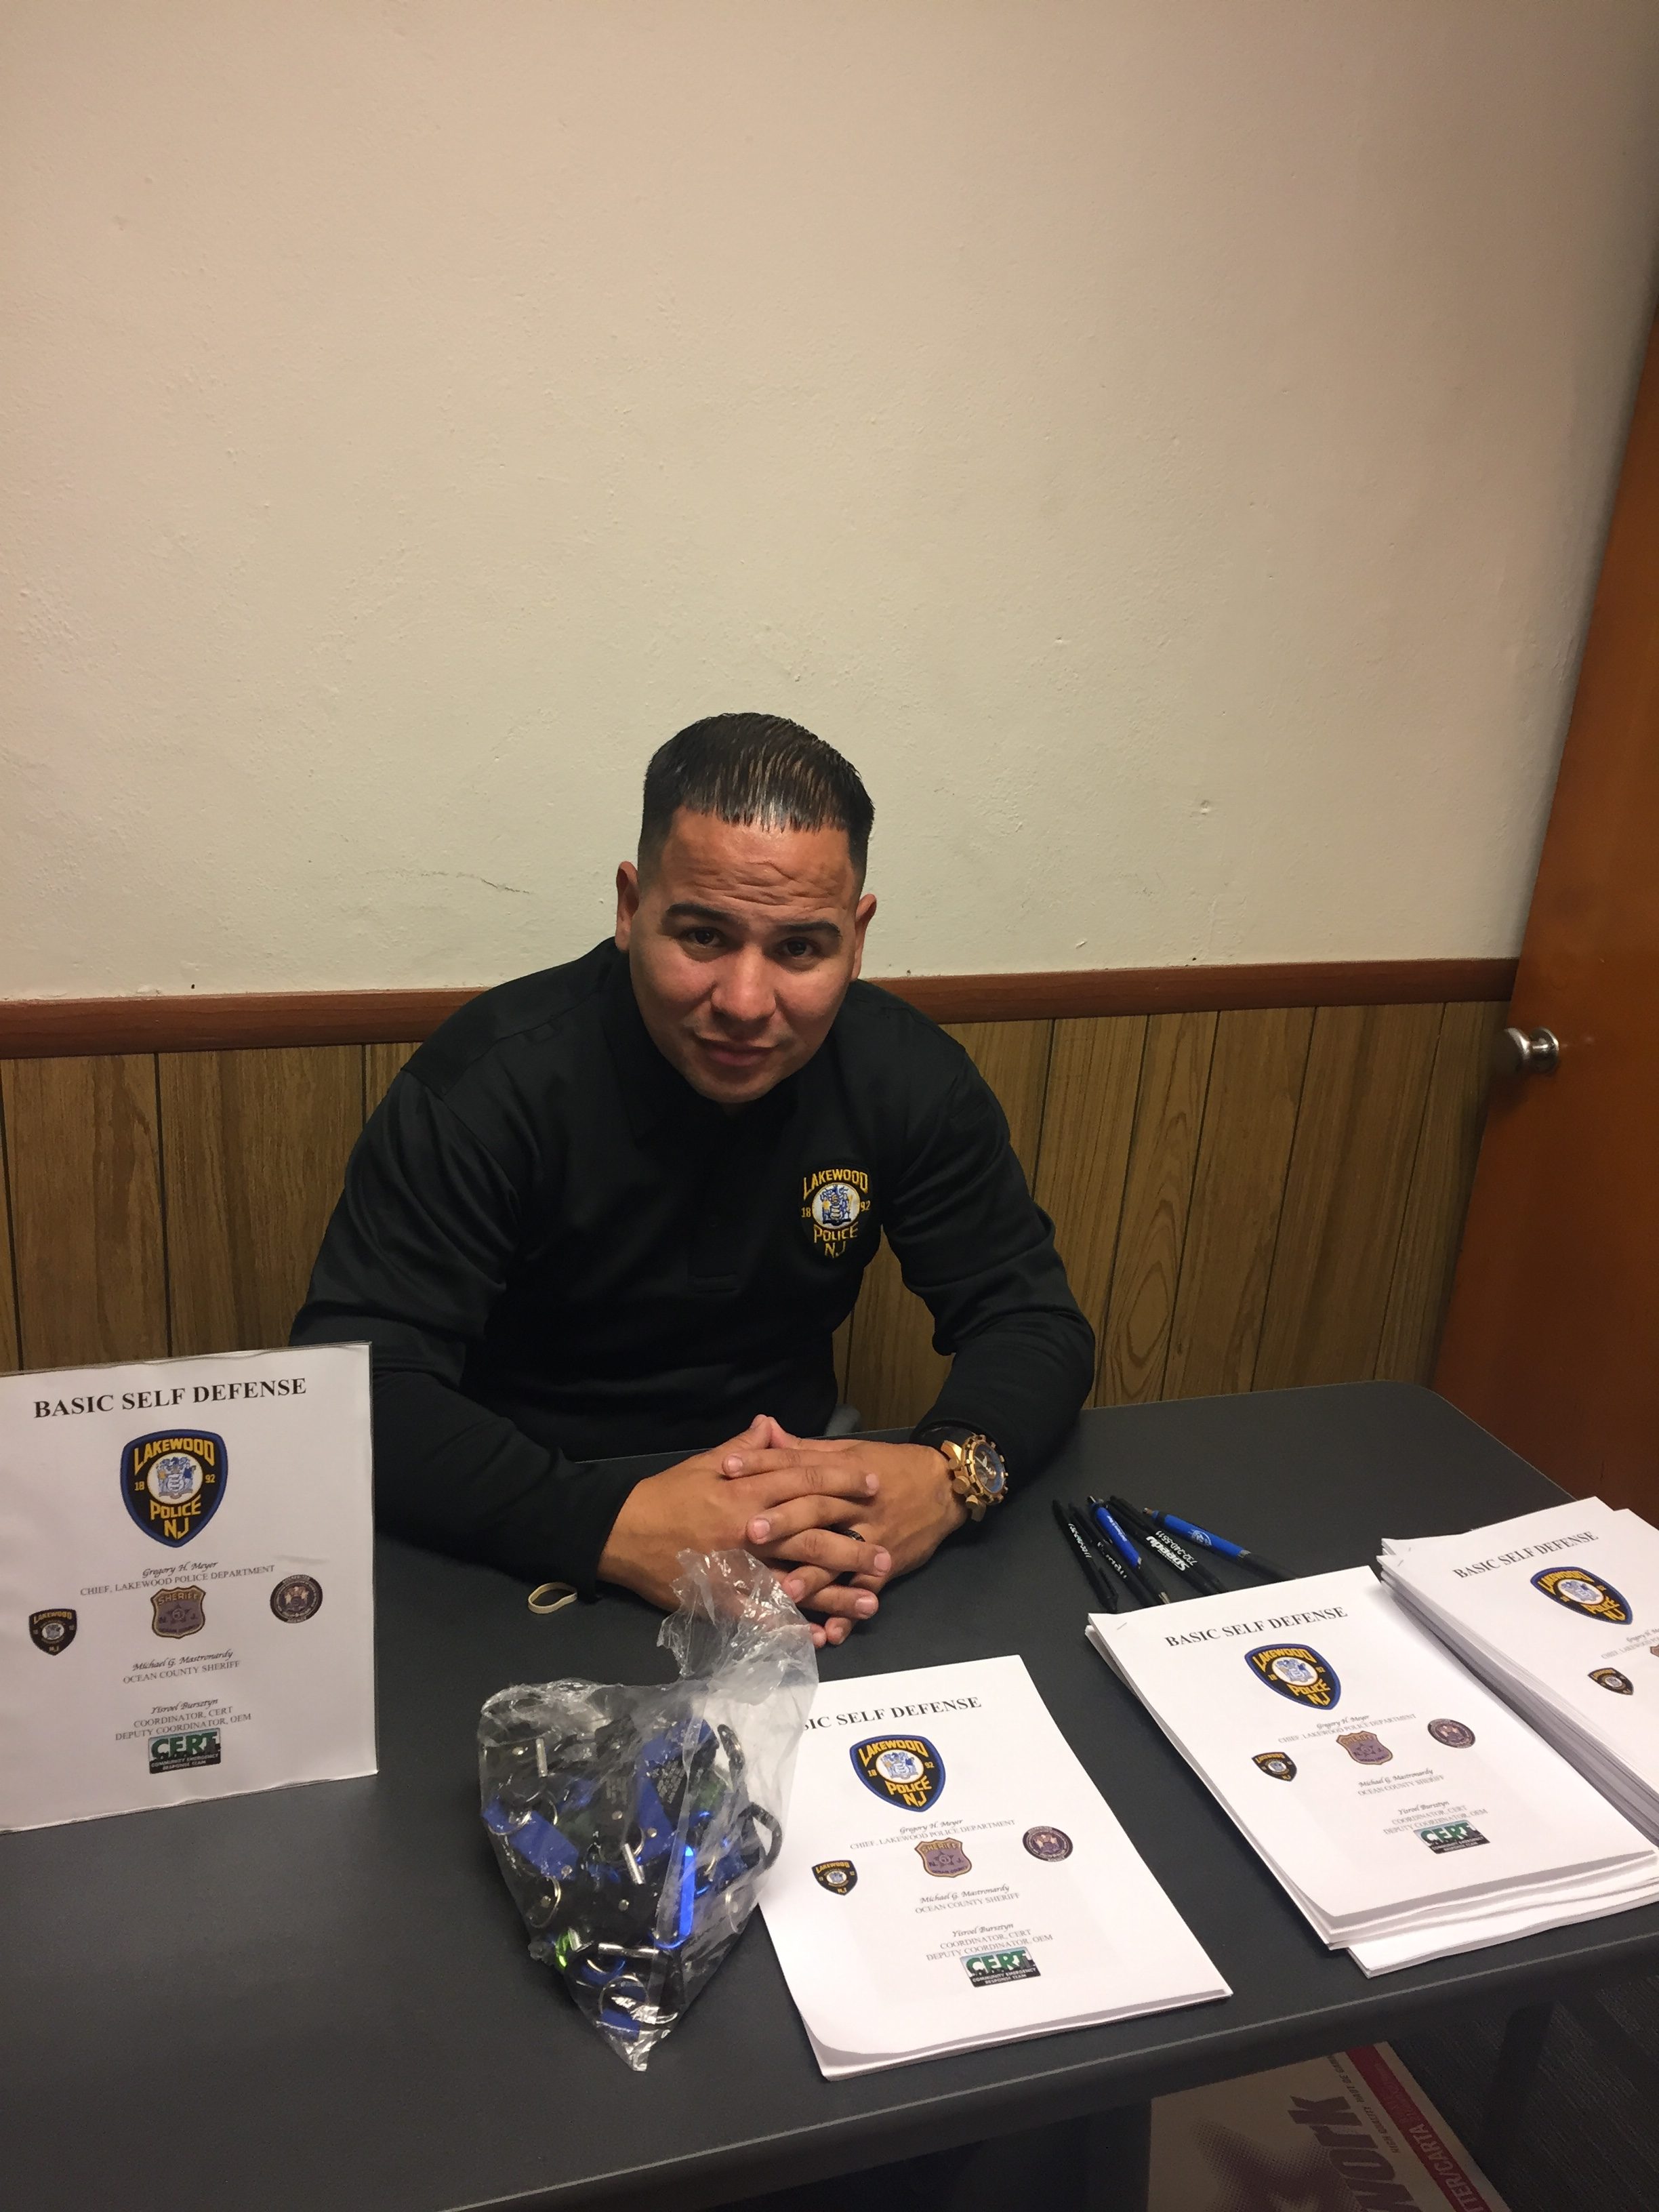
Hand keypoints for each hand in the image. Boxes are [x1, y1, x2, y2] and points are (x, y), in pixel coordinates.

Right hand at [597, 1416, 892, 1647]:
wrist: (621, 1532)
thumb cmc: (666, 1494)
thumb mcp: (705, 1462)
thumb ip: (746, 1448)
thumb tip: (772, 1426)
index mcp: (747, 1490)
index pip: (805, 1482)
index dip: (842, 1482)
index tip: (874, 1486)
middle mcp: (749, 1528)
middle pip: (811, 1535)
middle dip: (852, 1546)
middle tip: (886, 1556)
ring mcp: (737, 1567)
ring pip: (796, 1581)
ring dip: (836, 1594)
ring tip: (871, 1603)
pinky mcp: (722, 1598)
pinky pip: (763, 1616)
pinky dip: (793, 1628)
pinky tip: (820, 1637)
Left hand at [720, 1423, 968, 1626]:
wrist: (946, 1487)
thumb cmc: (892, 1465)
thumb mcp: (850, 1450)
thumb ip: (807, 1450)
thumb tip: (767, 1434)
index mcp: (842, 1470)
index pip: (798, 1465)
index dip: (763, 1465)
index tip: (728, 1470)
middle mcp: (856, 1504)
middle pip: (816, 1509)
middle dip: (784, 1520)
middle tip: (751, 1532)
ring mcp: (873, 1536)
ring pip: (840, 1556)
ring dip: (813, 1575)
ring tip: (785, 1589)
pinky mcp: (887, 1565)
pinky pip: (866, 1591)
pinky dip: (849, 1612)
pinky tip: (830, 1632)